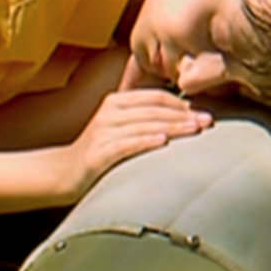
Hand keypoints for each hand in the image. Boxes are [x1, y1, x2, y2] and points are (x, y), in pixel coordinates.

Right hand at [63, 89, 211, 197]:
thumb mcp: (121, 128)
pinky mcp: (98, 152)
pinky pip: (126, 144)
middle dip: (184, 116)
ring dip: (173, 128)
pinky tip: (163, 142)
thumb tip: (183, 119)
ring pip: (145, 125)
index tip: (203, 112)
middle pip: (154, 110)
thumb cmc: (100, 152)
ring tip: (194, 130)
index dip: (182, 104)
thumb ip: (144, 119)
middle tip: (207, 122)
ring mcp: (103, 131)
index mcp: (116, 101)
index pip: (156, 97)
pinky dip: (146, 142)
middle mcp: (110, 112)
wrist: (63, 172)